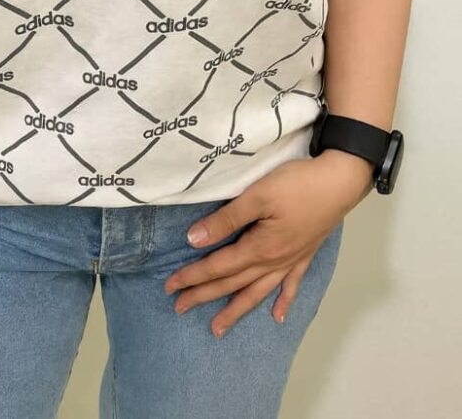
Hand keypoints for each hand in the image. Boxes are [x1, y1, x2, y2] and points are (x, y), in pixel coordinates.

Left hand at [163, 151, 373, 337]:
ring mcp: (291, 260)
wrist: (340, 181)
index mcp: (259, 248)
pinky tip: (278, 317)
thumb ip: (226, 220)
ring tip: (218, 329)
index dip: (192, 276)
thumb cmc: (298, 183)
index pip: (218, 267)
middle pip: (233, 284)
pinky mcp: (305, 254)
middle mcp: (274, 261)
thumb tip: (194, 240)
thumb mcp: (257, 195)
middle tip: (179, 309)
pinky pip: (291, 284)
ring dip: (237, 310)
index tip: (170, 287)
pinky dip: (284, 301)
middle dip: (204, 296)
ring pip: (258, 292)